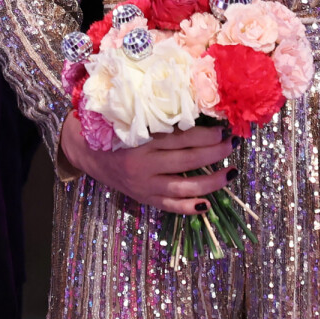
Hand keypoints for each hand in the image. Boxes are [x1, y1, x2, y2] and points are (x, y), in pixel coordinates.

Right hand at [59, 114, 234, 212]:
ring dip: (211, 182)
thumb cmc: (113, 130)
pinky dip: (189, 207)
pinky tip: (207, 204)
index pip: (181, 138)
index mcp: (141, 140)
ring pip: (183, 187)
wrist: (87, 153)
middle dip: (214, 153)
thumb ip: (159, 117)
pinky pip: (169, 206)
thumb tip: (198, 111)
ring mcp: (144, 185)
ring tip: (231, 173)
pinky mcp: (143, 198)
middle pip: (187, 161)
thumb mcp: (132, 118)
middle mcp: (143, 164)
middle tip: (232, 145)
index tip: (224, 129)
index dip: (206, 134)